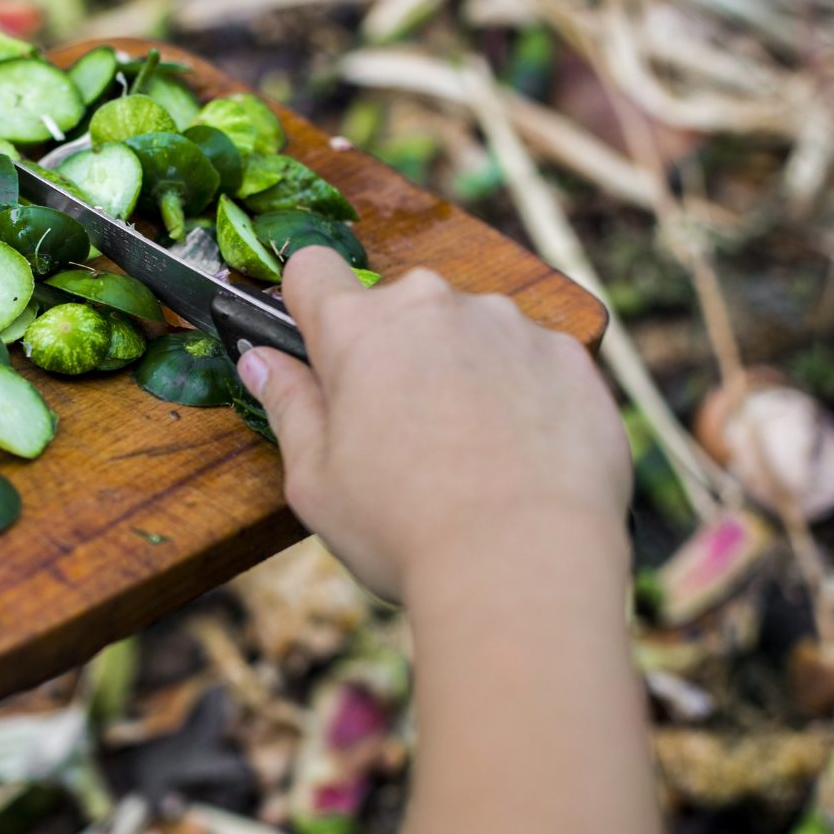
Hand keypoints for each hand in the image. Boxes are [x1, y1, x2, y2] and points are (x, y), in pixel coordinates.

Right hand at [235, 247, 630, 602]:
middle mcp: (436, 306)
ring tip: (470, 453)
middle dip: (394, 352)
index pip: (312, 269)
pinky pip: (533, 360)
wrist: (525, 564)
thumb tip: (262, 362)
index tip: (318, 346)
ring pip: (470, 331)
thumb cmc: (404, 529)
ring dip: (462, 369)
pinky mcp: (570, 357)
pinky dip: (523, 394)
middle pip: (399, 307)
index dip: (308, 305)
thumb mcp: (315, 481)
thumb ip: (288, 407)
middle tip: (399, 431)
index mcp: (360, 329)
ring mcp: (511, 325)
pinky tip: (520, 457)